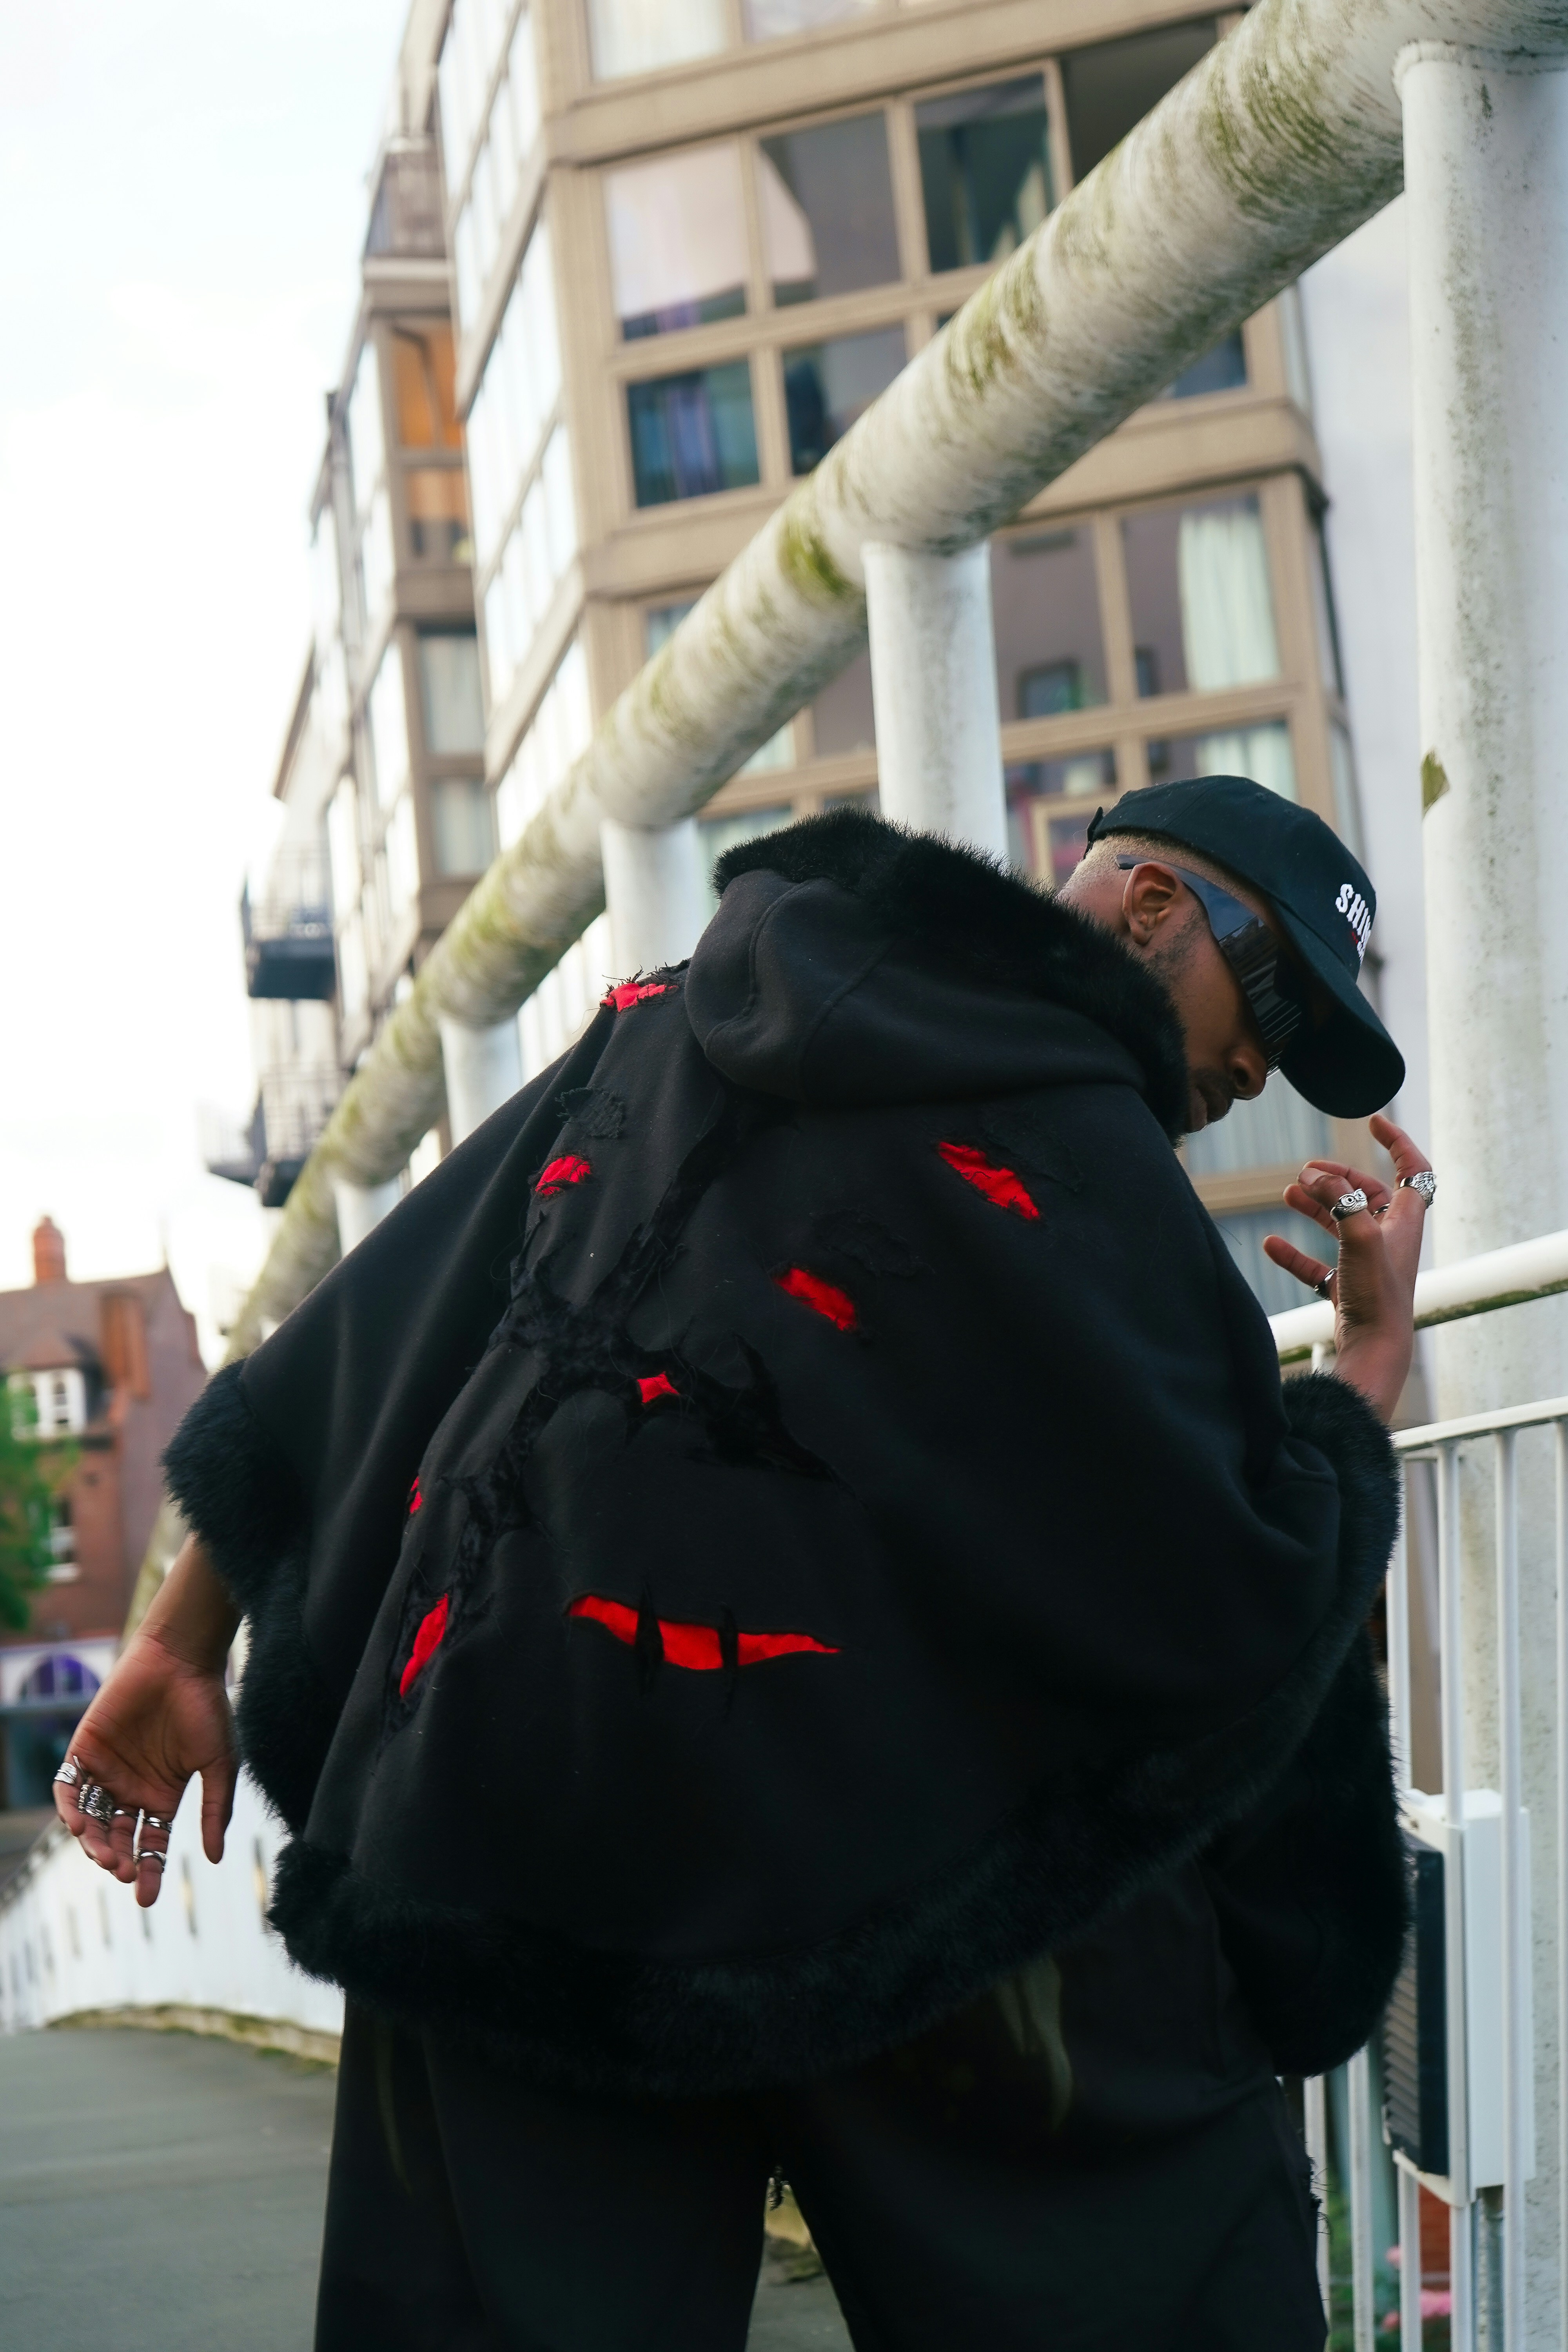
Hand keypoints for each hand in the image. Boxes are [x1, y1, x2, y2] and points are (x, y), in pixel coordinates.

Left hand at [52, 1537, 238, 1907]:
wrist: (181, 1661)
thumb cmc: (206, 1709)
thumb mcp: (220, 1765)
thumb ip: (215, 1811)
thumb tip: (213, 1858)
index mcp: (163, 1797)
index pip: (151, 1845)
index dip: (148, 1872)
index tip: (147, 1900)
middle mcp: (132, 1789)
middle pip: (117, 1839)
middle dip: (119, 1861)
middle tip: (125, 1872)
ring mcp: (107, 1772)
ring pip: (90, 1820)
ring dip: (93, 1842)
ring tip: (103, 1855)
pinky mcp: (85, 1751)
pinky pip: (68, 1788)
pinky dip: (69, 1808)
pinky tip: (78, 1824)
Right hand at [1262, 1113, 1429, 1424]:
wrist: (1374, 1351)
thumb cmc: (1377, 1296)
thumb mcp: (1361, 1236)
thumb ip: (1339, 1199)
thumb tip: (1313, 1175)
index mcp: (1402, 1222)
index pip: (1411, 1170)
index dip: (1396, 1142)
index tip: (1374, 1122)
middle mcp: (1388, 1241)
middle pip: (1367, 1194)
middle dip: (1338, 1177)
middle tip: (1308, 1170)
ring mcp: (1366, 1265)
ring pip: (1341, 1224)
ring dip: (1316, 1206)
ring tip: (1288, 1193)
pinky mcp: (1347, 1289)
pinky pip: (1317, 1264)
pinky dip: (1295, 1253)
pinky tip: (1270, 1245)